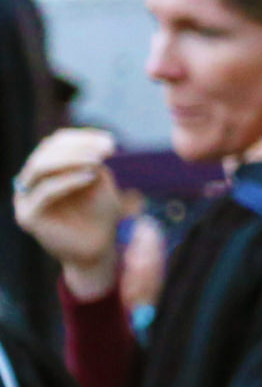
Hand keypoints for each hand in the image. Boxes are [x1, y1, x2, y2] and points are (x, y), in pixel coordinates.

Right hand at [12, 128, 128, 295]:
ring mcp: (25, 198)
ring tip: (99, 160)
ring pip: (40, 167)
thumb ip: (91, 162)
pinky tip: (91, 176)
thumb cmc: (99, 213)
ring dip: (72, 158)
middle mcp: (30, 182)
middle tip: (109, 148)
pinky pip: (45, 191)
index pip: (54, 143)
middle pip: (45, 151)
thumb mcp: (98, 181)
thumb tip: (92, 144)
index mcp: (44, 170)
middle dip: (78, 146)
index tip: (111, 140)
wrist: (97, 248)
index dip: (81, 137)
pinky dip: (69, 180)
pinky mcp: (28, 216)